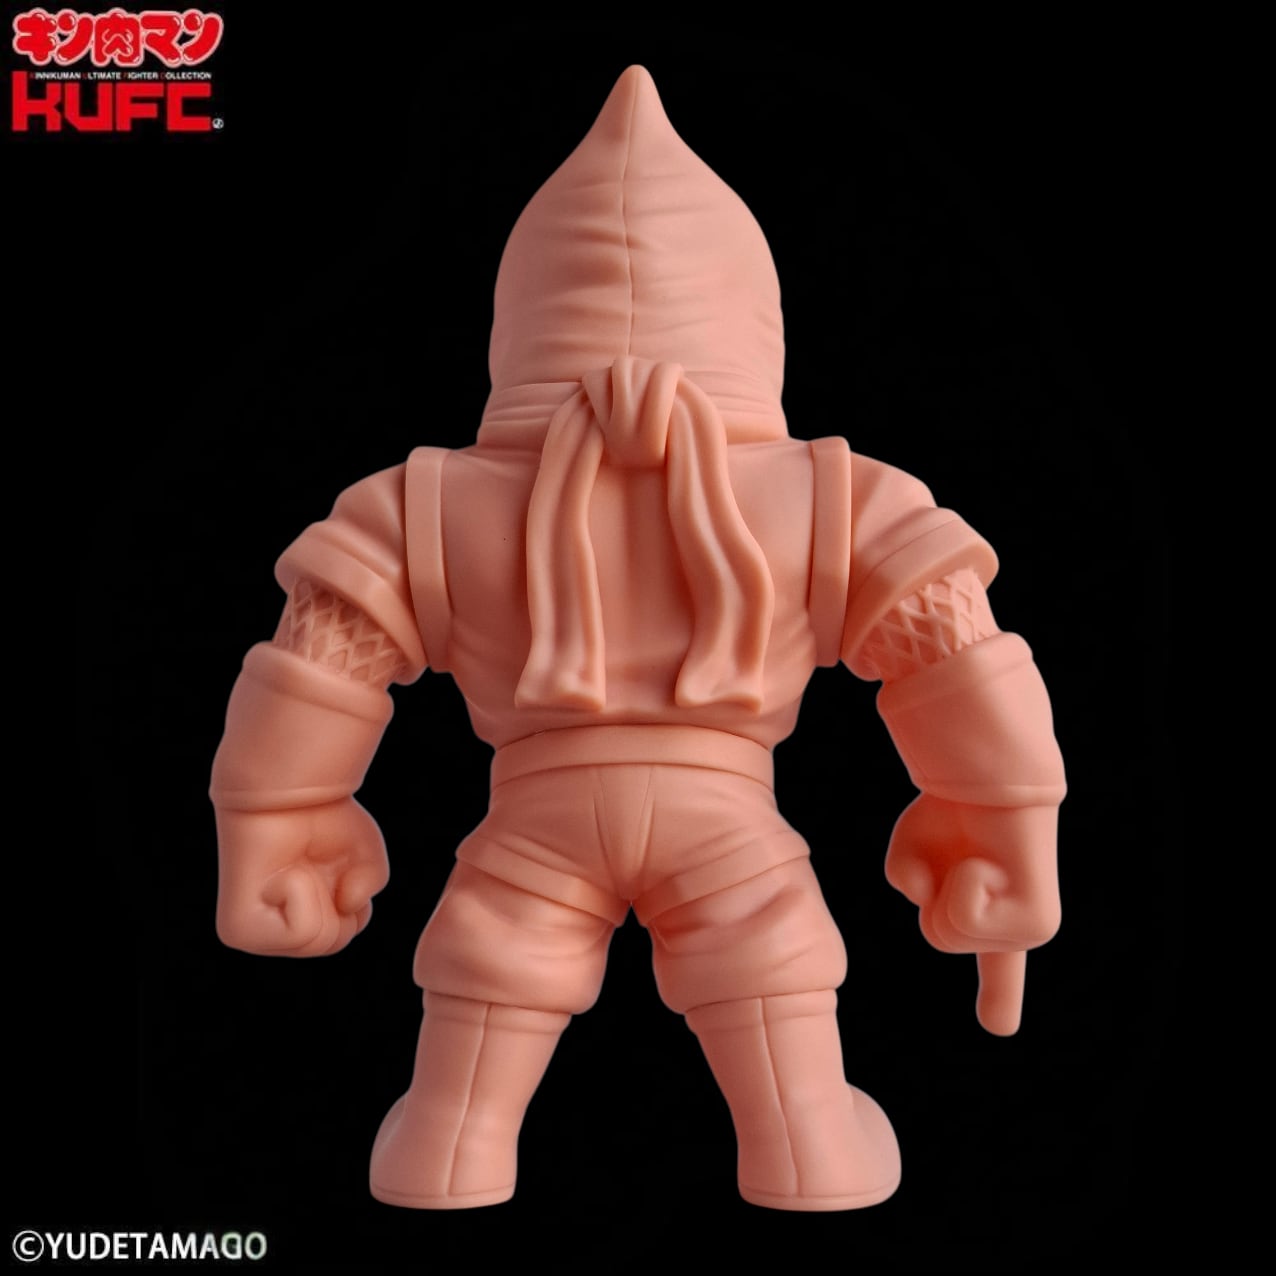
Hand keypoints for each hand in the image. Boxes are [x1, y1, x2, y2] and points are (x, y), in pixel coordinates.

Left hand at [215, 798, 389, 956]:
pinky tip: (281, 871)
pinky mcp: (238, 930)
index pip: (346, 931)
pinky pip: (298, 932)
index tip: (330, 865)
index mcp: (302, 917)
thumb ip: (370, 887)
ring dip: (317, 892)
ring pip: (318, 940)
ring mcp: (254, 935)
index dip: (350, 894)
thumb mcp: (365, 856)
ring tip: (293, 866)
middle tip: (311, 865)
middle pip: (334, 943)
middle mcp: (275, 931)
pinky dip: (302, 892)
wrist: (285, 790)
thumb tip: (347, 906)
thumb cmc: (322, 817)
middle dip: (336, 898)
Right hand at [885, 794, 1060, 1034]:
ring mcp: (1030, 929)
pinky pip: (968, 915)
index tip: (998, 1027)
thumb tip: (946, 911)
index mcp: (989, 914)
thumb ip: (912, 888)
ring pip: (949, 930)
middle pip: (936, 935)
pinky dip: (965, 881)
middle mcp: (1015, 928)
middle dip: (933, 894)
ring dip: (949, 884)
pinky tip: (988, 858)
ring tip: (979, 854)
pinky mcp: (1037, 922)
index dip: (998, 996)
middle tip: (964, 853)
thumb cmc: (950, 808)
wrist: (991, 774)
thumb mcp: (912, 853)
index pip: (996, 966)